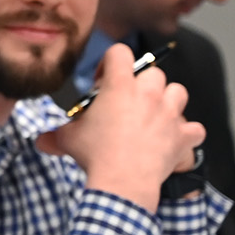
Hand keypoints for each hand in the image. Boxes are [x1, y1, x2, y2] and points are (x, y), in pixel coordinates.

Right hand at [36, 43, 204, 212]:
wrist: (123, 182)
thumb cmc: (97, 155)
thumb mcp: (69, 139)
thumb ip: (54, 135)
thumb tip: (40, 141)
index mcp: (119, 86)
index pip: (120, 52)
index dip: (110, 62)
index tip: (102, 81)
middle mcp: (148, 94)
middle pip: (153, 72)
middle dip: (142, 83)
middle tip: (128, 101)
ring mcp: (169, 114)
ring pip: (178, 92)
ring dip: (169, 101)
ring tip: (155, 115)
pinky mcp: (181, 136)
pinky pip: (195, 130)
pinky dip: (187, 135)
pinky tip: (174, 141)